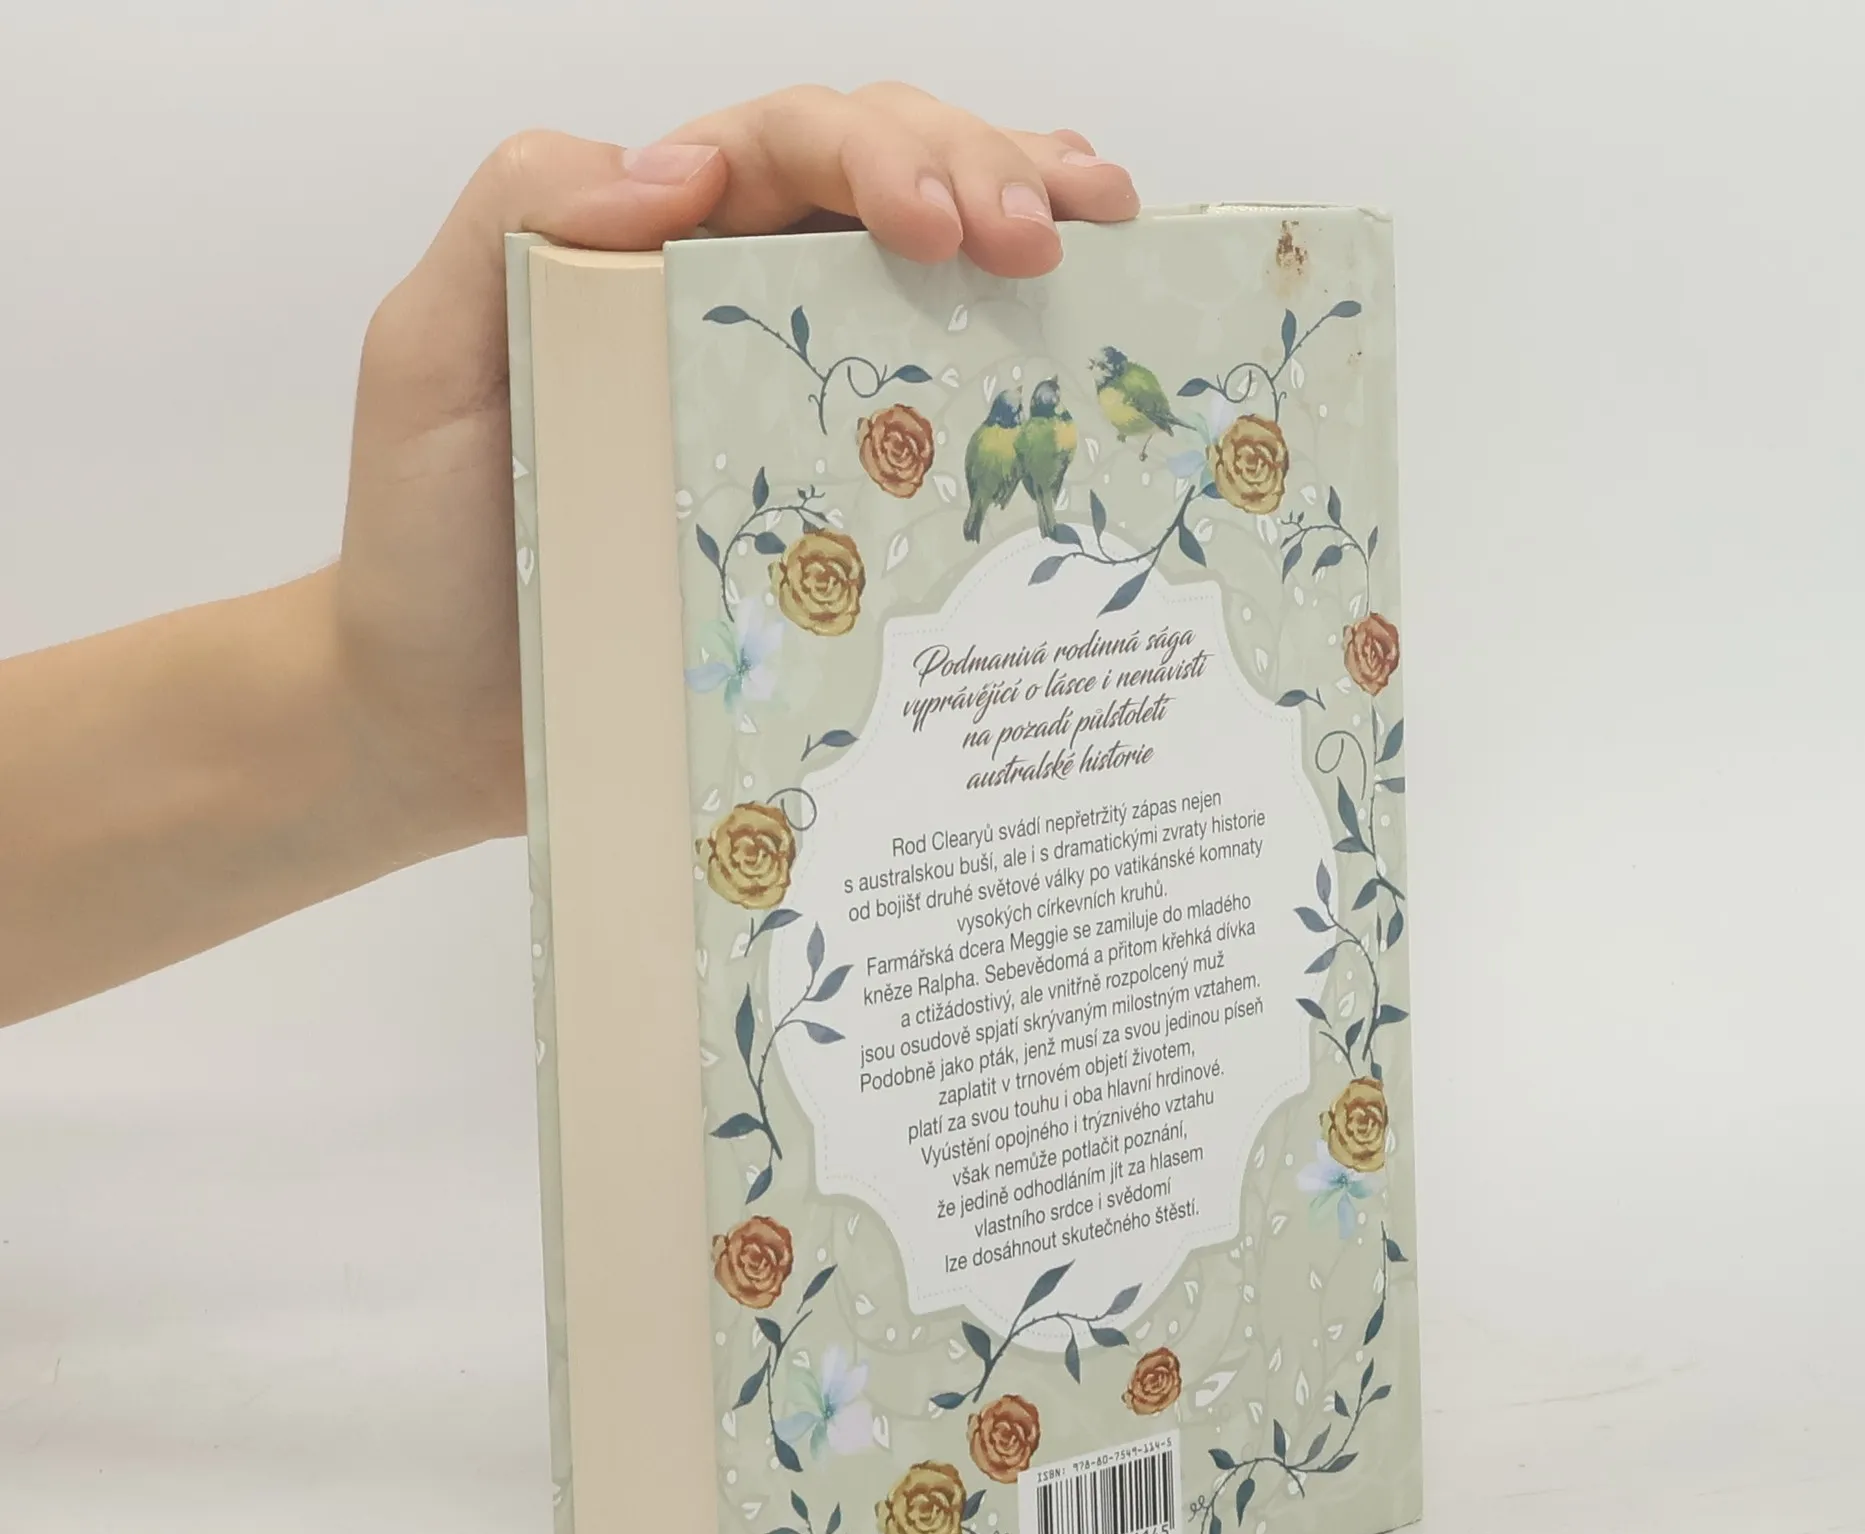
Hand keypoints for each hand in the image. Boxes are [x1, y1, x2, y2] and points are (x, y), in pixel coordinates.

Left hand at [336, 86, 1139, 845]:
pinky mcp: (834, 513)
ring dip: (1027, 225)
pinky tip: (1082, 328)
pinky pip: (936, 422)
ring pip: (931, 276)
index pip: (791, 146)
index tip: (945, 233)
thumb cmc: (424, 548)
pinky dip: (1018, 363)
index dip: (886, 157)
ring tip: (1109, 235)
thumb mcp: (429, 360)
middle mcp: (738, 307)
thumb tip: (685, 171)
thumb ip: (516, 222)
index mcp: (655, 249)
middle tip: (1053, 240)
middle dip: (984, 176)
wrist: (435, 723)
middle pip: (886, 183)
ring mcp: (798, 408)